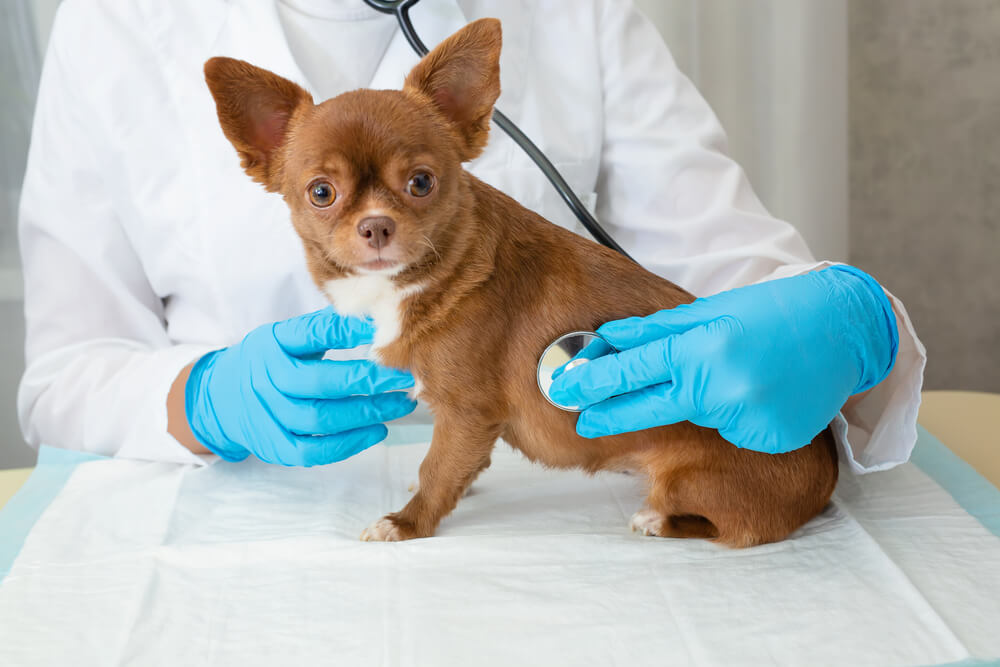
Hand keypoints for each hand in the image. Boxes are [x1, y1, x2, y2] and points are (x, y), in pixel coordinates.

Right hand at [185, 307, 415, 465]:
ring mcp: (269, 416)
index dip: (347, 331)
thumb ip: (324, 328)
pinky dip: (349, 444)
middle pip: (321, 382)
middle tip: (404, 375)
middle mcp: (268, 379)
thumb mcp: (286, 336)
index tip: (381, 328)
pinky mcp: (274, 446)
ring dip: (367, 413)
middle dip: (368, 379)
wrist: (220, 398)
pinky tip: (377, 431)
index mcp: (274, 344)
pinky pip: (314, 451)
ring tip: (400, 403)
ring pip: (322, 419)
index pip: (312, 334)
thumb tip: (374, 313)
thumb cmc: (269, 361)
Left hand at [548, 266, 898, 452]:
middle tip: (585, 421)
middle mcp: (721, 387)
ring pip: (700, 419)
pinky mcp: (768, 437)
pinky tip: (762, 390)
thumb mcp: (712, 311)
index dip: (596, 383)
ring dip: (705, 400)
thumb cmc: (775, 311)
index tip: (565, 390)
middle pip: (650, 409)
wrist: (844, 328)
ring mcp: (746, 417)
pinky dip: (737, 414)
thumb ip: (660, 331)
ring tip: (742, 371)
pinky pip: (735, 432)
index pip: (635, 371)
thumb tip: (611, 339)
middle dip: (613, 414)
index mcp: (704, 348)